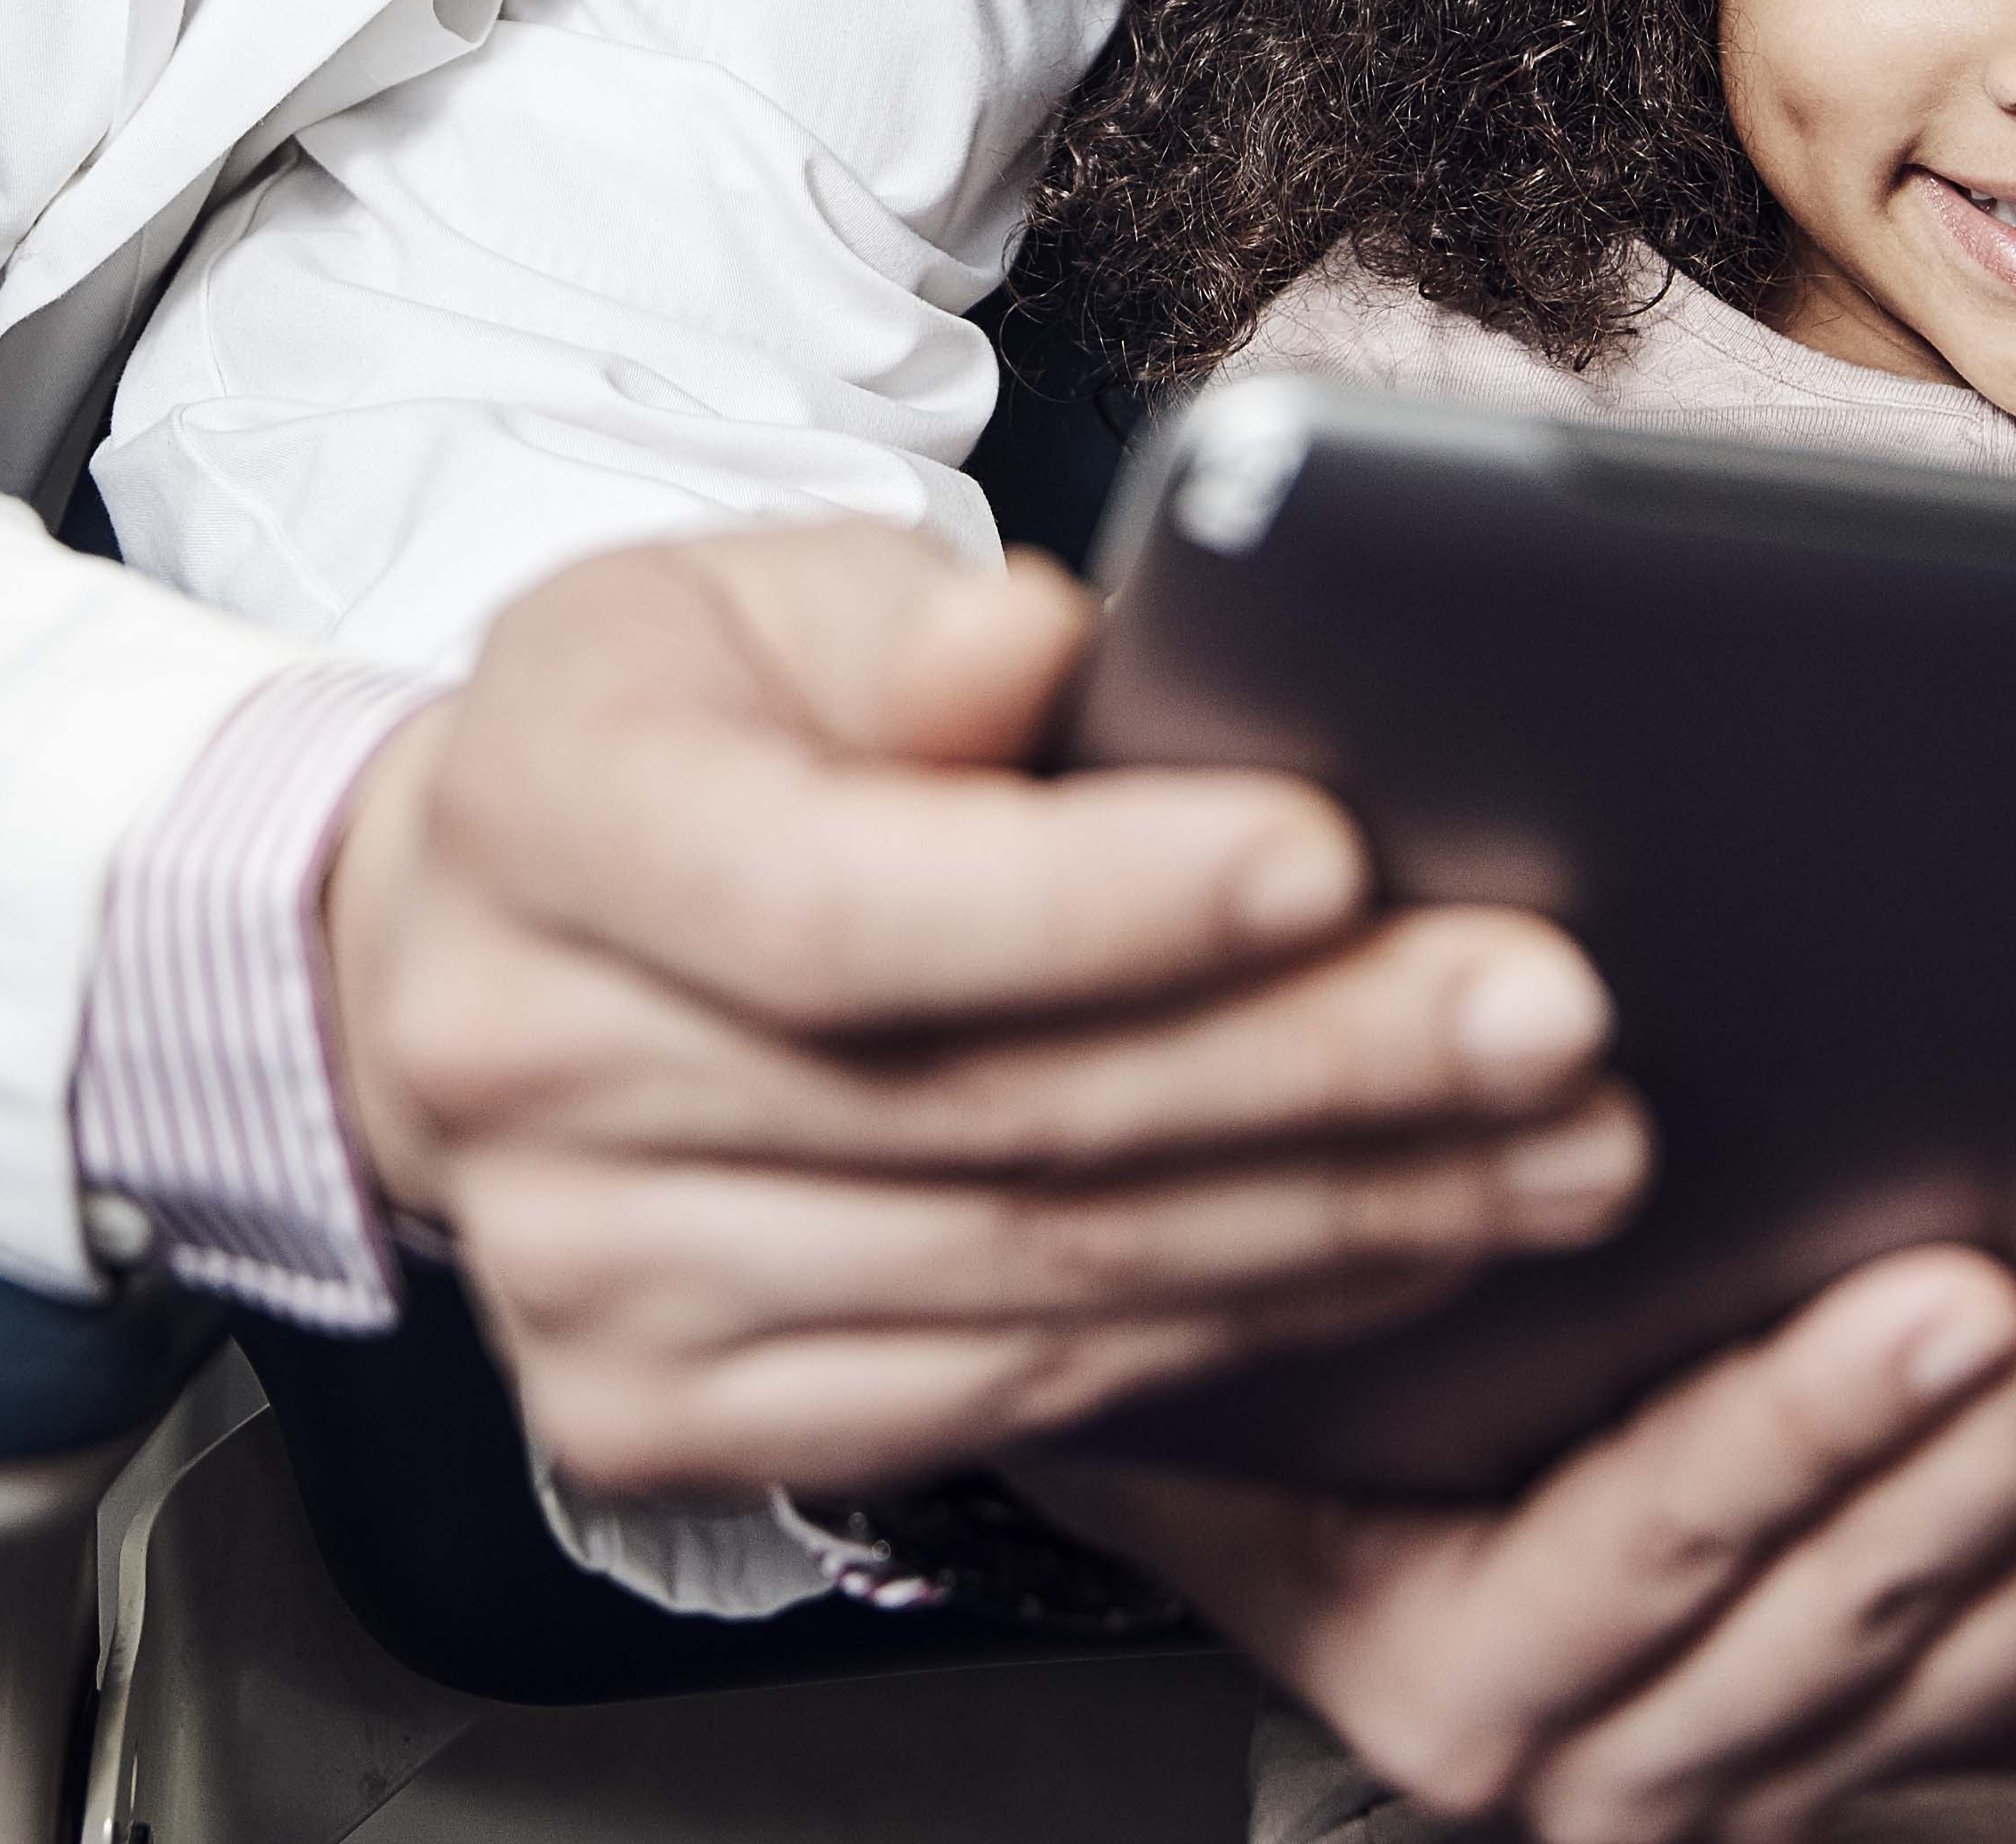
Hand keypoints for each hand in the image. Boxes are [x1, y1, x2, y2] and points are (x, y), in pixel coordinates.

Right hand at [318, 522, 1647, 1494]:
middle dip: (1305, 1067)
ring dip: (1329, 1220)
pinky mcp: (657, 1419)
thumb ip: (916, 634)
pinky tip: (1397, 1249)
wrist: (459, 948)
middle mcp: (520, 1075)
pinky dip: (1229, 1326)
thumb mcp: (762, 596)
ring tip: (1556, 1146)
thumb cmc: (673, 729)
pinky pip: (1002, 1391)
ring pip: (1023, 1276)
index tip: (1337, 854)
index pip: (841, 906)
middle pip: (974, 1110)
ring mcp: (583, 1283)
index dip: (1098, 900)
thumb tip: (1043, 648)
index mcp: (539, 823)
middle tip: (1553, 1017)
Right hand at [1032, 1207, 2015, 1842]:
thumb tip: (1454, 1026)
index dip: (1808, 1420)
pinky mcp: (1967, 1743)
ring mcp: (1828, 1757)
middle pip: (1912, 1583)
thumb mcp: (1251, 1314)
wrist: (1277, 1506)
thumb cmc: (1268, 1373)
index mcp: (1467, 1658)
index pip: (1661, 1528)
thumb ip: (1357, 1221)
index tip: (1946, 1289)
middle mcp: (1650, 1748)